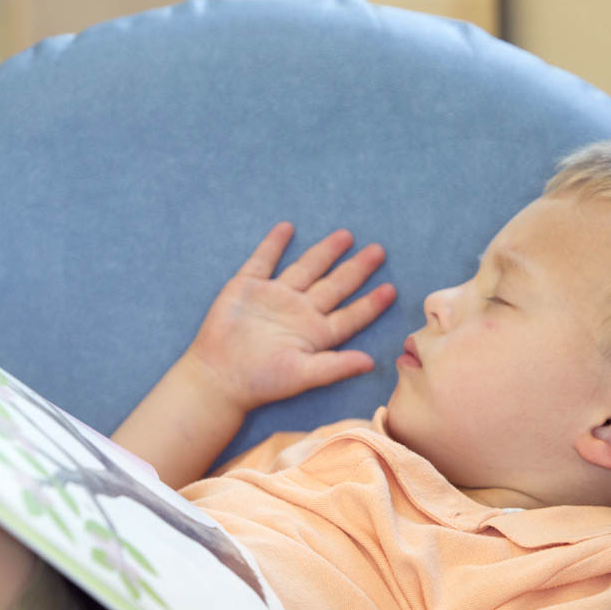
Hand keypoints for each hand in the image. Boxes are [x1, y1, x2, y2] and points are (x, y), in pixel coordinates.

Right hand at [185, 222, 395, 412]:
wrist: (219, 376)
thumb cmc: (262, 381)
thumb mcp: (303, 374)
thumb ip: (336, 366)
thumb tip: (371, 363)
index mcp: (315, 333)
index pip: (350, 315)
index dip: (370, 304)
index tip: (391, 290)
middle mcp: (299, 312)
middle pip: (334, 285)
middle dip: (356, 269)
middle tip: (379, 251)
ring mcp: (275, 297)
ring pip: (306, 268)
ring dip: (325, 251)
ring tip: (346, 235)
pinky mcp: (248, 287)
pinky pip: (264, 260)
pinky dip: (274, 244)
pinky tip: (287, 228)